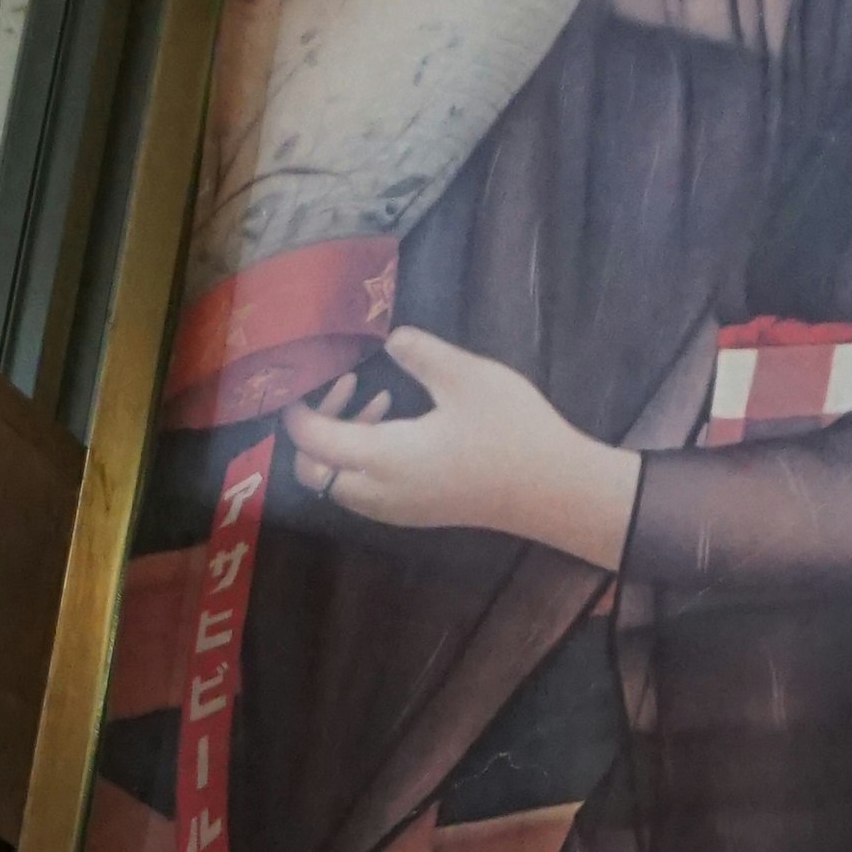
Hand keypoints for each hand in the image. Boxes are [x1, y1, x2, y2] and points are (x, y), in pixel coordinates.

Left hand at [286, 329, 641, 570]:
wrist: (553, 491)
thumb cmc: (511, 432)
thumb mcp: (466, 376)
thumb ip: (419, 353)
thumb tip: (389, 339)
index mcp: (384, 457)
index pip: (313, 440)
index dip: (297, 410)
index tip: (302, 375)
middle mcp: (380, 492)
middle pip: (315, 471)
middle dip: (316, 428)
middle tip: (346, 384)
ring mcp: (397, 508)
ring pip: (339, 483)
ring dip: (341, 443)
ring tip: (375, 398)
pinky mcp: (416, 512)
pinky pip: (364, 490)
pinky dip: (362, 458)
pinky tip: (396, 425)